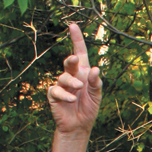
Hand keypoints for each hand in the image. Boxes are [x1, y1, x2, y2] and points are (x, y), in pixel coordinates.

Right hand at [46, 23, 102, 151]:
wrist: (79, 126)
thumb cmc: (88, 108)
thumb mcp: (97, 96)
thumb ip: (96, 83)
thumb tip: (96, 69)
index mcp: (83, 72)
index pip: (79, 52)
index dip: (76, 39)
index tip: (72, 26)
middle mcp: (71, 75)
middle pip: (69, 62)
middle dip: (70, 60)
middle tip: (74, 59)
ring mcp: (61, 84)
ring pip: (64, 77)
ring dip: (72, 82)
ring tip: (79, 89)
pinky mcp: (54, 95)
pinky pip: (57, 90)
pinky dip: (65, 94)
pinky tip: (72, 99)